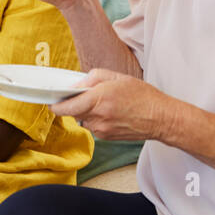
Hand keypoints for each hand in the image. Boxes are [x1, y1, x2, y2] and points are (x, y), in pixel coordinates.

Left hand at [50, 68, 180, 140]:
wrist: (162, 119)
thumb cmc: (143, 96)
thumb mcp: (117, 77)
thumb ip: (92, 78)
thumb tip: (75, 85)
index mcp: (98, 100)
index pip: (64, 108)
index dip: (55, 104)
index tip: (51, 100)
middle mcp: (97, 117)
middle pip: (71, 113)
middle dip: (72, 104)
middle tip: (80, 95)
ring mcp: (101, 130)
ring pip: (82, 119)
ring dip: (85, 111)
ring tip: (102, 103)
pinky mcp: (106, 137)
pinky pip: (92, 126)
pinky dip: (95, 118)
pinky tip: (109, 113)